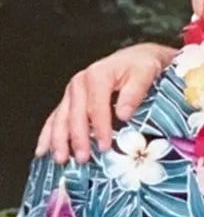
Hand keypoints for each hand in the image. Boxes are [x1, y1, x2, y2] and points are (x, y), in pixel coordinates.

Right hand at [35, 43, 176, 163]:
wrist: (136, 57)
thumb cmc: (141, 66)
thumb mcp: (146, 74)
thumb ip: (134, 93)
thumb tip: (123, 115)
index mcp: (98, 75)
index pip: (96, 107)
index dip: (100, 128)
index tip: (104, 147)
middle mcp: (80, 82)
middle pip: (75, 115)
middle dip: (77, 139)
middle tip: (82, 159)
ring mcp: (72, 91)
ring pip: (60, 118)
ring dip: (59, 140)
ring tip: (61, 159)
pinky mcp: (70, 99)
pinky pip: (55, 118)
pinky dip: (48, 134)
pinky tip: (43, 150)